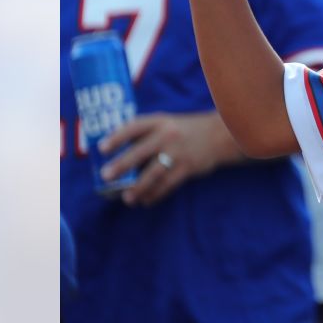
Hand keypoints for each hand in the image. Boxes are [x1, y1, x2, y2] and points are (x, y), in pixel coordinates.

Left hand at [98, 111, 243, 206]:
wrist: (220, 134)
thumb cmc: (185, 130)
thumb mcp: (167, 123)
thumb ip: (146, 134)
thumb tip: (117, 154)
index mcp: (160, 121)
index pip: (134, 127)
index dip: (117, 137)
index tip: (102, 149)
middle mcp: (168, 135)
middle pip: (141, 151)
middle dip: (122, 165)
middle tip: (106, 176)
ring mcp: (179, 152)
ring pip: (154, 173)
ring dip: (138, 187)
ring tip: (127, 198)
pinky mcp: (188, 167)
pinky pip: (168, 184)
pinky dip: (155, 194)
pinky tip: (146, 200)